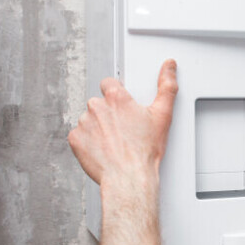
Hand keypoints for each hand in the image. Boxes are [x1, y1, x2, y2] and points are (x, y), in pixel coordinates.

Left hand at [68, 60, 177, 185]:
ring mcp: (84, 123)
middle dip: (108, 114)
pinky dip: (88, 141)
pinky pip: (79, 135)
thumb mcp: (163, 115)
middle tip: (122, 130)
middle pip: (99, 103)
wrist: (128, 178)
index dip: (116, 95)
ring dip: (98, 127)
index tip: (123, 108)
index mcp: (116, 98)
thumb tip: (169, 66)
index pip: (109, 83)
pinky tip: (102, 149)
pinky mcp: (75, 139)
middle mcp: (97, 107)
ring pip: (89, 119)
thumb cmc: (144, 151)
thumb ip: (166, 86)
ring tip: (113, 142)